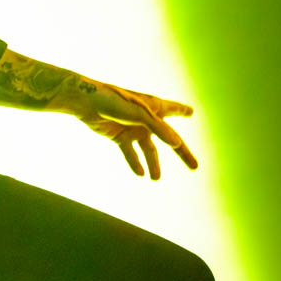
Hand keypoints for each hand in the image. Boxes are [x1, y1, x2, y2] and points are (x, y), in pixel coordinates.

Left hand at [58, 74, 198, 179]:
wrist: (85, 102)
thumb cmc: (113, 101)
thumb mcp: (139, 113)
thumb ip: (158, 128)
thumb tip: (176, 143)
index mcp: (154, 106)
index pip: (174, 109)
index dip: (182, 110)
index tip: (190, 112)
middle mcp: (146, 119)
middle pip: (169, 139)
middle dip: (182, 153)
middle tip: (195, 167)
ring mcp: (133, 128)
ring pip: (149, 150)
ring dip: (153, 164)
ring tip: (156, 179)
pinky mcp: (119, 136)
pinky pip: (130, 153)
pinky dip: (134, 163)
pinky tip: (140, 174)